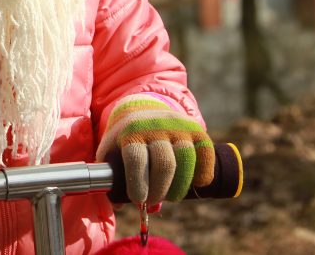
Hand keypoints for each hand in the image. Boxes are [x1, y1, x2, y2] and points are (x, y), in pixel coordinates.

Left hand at [96, 94, 213, 204]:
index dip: (139, 184)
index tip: (139, 199)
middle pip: (165, 164)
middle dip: (159, 190)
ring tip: (171, 196)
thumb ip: (109, 176)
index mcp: (131, 131)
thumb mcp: (110, 151)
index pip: (136, 158)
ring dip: (180, 186)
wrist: (142, 109)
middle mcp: (156, 126)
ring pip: (186, 160)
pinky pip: (206, 154)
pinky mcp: (196, 129)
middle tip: (152, 200)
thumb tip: (118, 205)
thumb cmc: (125, 138)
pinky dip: (202, 174)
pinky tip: (194, 183)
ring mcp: (178, 126)